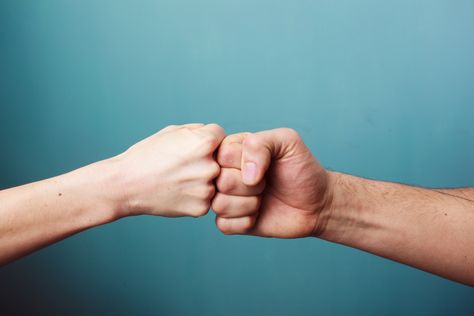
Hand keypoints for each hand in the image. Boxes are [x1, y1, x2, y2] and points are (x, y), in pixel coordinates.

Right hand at [112, 123, 224, 216]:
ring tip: (179, 179)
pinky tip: (178, 192)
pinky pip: (207, 198)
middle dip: (207, 160)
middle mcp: (210, 166)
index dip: (205, 139)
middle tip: (183, 166)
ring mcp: (207, 189)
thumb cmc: (147, 155)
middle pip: (221, 159)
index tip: (189, 147)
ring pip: (215, 180)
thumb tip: (217, 135)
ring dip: (203, 180)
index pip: (220, 135)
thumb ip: (199, 130)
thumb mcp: (173, 131)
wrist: (125, 185)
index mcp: (205, 143)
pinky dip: (195, 196)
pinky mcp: (201, 208)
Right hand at [212, 128, 332, 237]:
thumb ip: (261, 142)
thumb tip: (246, 174)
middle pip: (220, 181)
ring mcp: (226, 198)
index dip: (246, 162)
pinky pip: (224, 225)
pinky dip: (246, 222)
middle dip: (251, 185)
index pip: (222, 155)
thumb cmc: (301, 169)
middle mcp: (223, 173)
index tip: (266, 163)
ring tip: (263, 198)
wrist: (316, 203)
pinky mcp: (231, 222)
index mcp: (232, 149)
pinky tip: (259, 214)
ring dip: (249, 204)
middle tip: (266, 183)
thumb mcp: (287, 141)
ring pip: (219, 204)